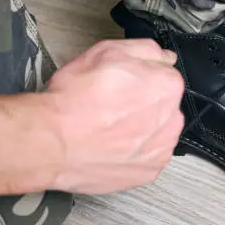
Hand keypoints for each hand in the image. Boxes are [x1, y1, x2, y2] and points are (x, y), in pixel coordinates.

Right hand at [39, 39, 184, 193]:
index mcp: (166, 86)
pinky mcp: (147, 174)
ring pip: (155, 134)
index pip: (164, 76)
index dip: (138, 78)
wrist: (53, 142)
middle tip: (110, 106)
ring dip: (139, 131)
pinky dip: (132, 154)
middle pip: (162, 107)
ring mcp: (160, 150)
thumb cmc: (75, 101)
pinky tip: (110, 146)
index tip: (122, 83)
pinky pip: (145, 158)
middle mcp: (171, 120)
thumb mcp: (107, 51)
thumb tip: (163, 56)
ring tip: (108, 129)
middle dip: (142, 105)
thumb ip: (145, 50)